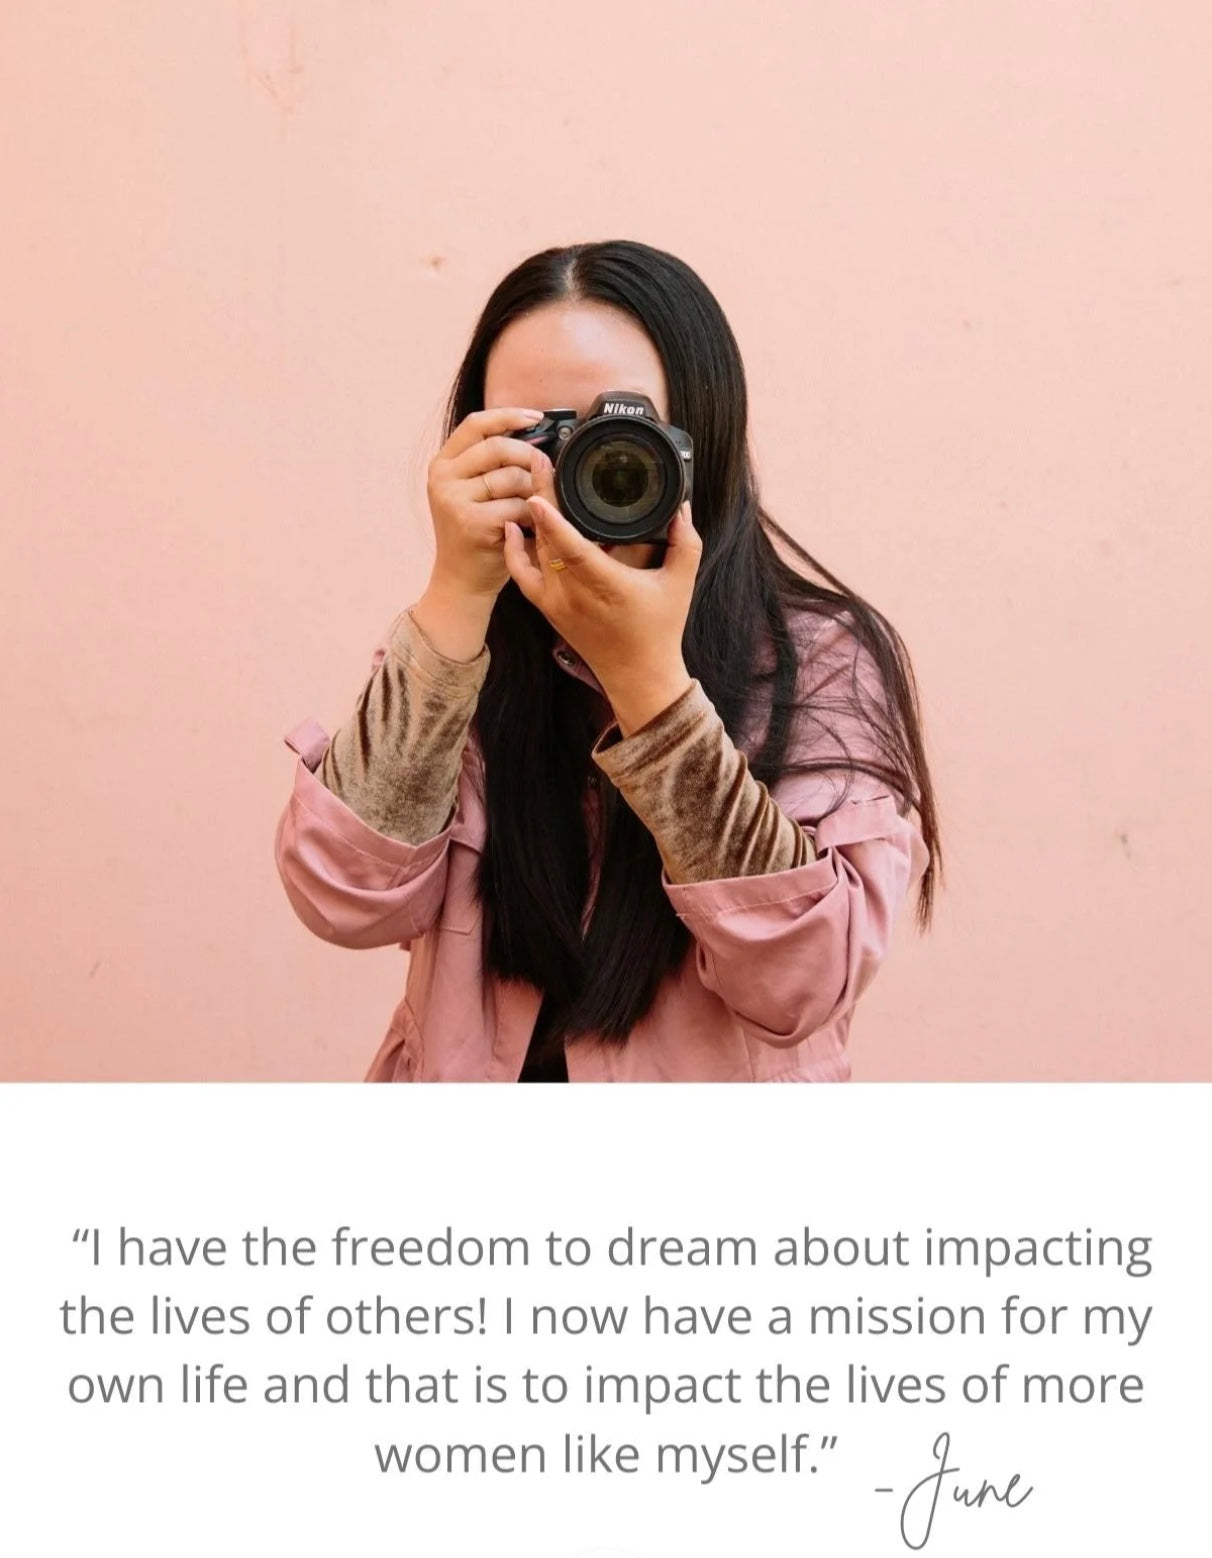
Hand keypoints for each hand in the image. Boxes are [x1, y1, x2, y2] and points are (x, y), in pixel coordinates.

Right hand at [425, 406, 552, 599]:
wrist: (461, 580)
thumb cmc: (476, 534)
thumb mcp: (473, 492)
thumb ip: (490, 464)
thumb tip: (534, 435)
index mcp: (442, 464)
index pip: (476, 424)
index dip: (508, 416)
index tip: (536, 418)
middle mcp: (442, 478)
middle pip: (498, 447)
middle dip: (529, 457)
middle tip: (545, 472)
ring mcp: (454, 499)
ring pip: (512, 477)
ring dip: (533, 491)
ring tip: (535, 506)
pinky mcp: (471, 522)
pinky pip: (516, 505)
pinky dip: (531, 514)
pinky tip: (530, 525)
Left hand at [503, 495, 702, 735]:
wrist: (638, 675)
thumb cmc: (660, 630)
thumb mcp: (682, 582)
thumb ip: (686, 541)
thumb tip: (682, 506)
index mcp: (605, 585)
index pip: (571, 548)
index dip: (552, 519)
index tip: (538, 490)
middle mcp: (573, 594)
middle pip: (547, 539)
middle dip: (540, 497)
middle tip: (537, 460)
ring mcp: (556, 602)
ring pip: (534, 552)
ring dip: (531, 518)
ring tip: (531, 483)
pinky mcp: (547, 609)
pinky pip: (522, 575)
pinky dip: (515, 550)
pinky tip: (514, 525)